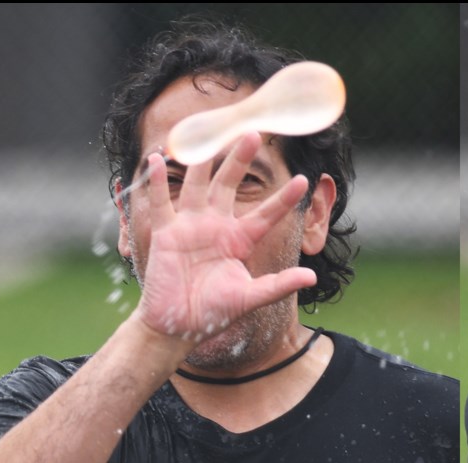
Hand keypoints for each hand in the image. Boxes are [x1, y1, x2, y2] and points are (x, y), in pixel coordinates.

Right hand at [131, 132, 314, 343]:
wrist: (179, 325)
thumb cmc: (215, 312)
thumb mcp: (250, 297)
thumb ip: (279, 286)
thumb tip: (311, 278)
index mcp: (240, 239)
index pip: (266, 213)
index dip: (283, 198)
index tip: (302, 180)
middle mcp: (217, 225)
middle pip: (229, 184)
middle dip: (239, 159)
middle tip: (253, 133)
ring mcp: (190, 225)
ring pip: (197, 184)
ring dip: (202, 160)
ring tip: (209, 132)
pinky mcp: (166, 232)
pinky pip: (161, 202)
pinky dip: (157, 181)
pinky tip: (157, 159)